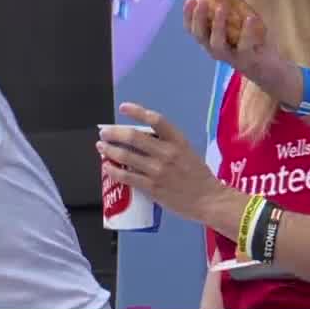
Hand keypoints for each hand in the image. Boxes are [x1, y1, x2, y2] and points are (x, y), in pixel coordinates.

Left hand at [97, 103, 230, 221]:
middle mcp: (167, 153)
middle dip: (114, 133)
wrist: (208, 200)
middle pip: (134, 137)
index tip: (123, 108)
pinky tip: (106, 167)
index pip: (156, 120)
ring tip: (101, 147)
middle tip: (104, 132)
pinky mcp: (152, 188)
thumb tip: (140, 139)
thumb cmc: (197, 176)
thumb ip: (167, 144)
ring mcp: (158, 171)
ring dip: (109, 150)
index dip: (137, 112)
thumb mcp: (187, 152)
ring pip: (126, 156)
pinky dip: (113, 170)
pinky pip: (126, 177)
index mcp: (178, 141)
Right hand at [182, 0, 281, 80]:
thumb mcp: (239, 23)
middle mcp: (216, 50)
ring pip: (217, 43)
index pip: (193, 29)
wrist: (270, 68)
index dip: (188, 15)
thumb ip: (231, 6)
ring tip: (222, 6)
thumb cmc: (252, 42)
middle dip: (198, 17)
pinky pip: (244, 46)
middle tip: (202, 0)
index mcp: (211, 40)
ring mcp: (230, 57)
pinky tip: (249, 18)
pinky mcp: (247, 60)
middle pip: (200, 36)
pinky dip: (246, 32)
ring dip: (217, 24)